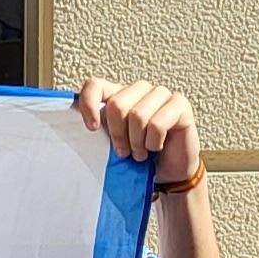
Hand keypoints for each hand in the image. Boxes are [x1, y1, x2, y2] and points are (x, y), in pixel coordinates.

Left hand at [72, 78, 201, 188]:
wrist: (169, 172)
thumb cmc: (141, 156)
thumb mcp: (114, 144)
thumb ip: (99, 131)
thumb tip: (79, 130)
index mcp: (119, 95)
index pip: (95, 85)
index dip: (89, 104)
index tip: (91, 128)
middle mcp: (140, 90)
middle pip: (117, 104)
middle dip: (119, 135)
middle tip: (125, 152)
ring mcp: (161, 94)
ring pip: (138, 115)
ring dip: (138, 143)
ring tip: (141, 153)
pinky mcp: (179, 104)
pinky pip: (158, 123)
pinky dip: (153, 143)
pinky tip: (156, 147)